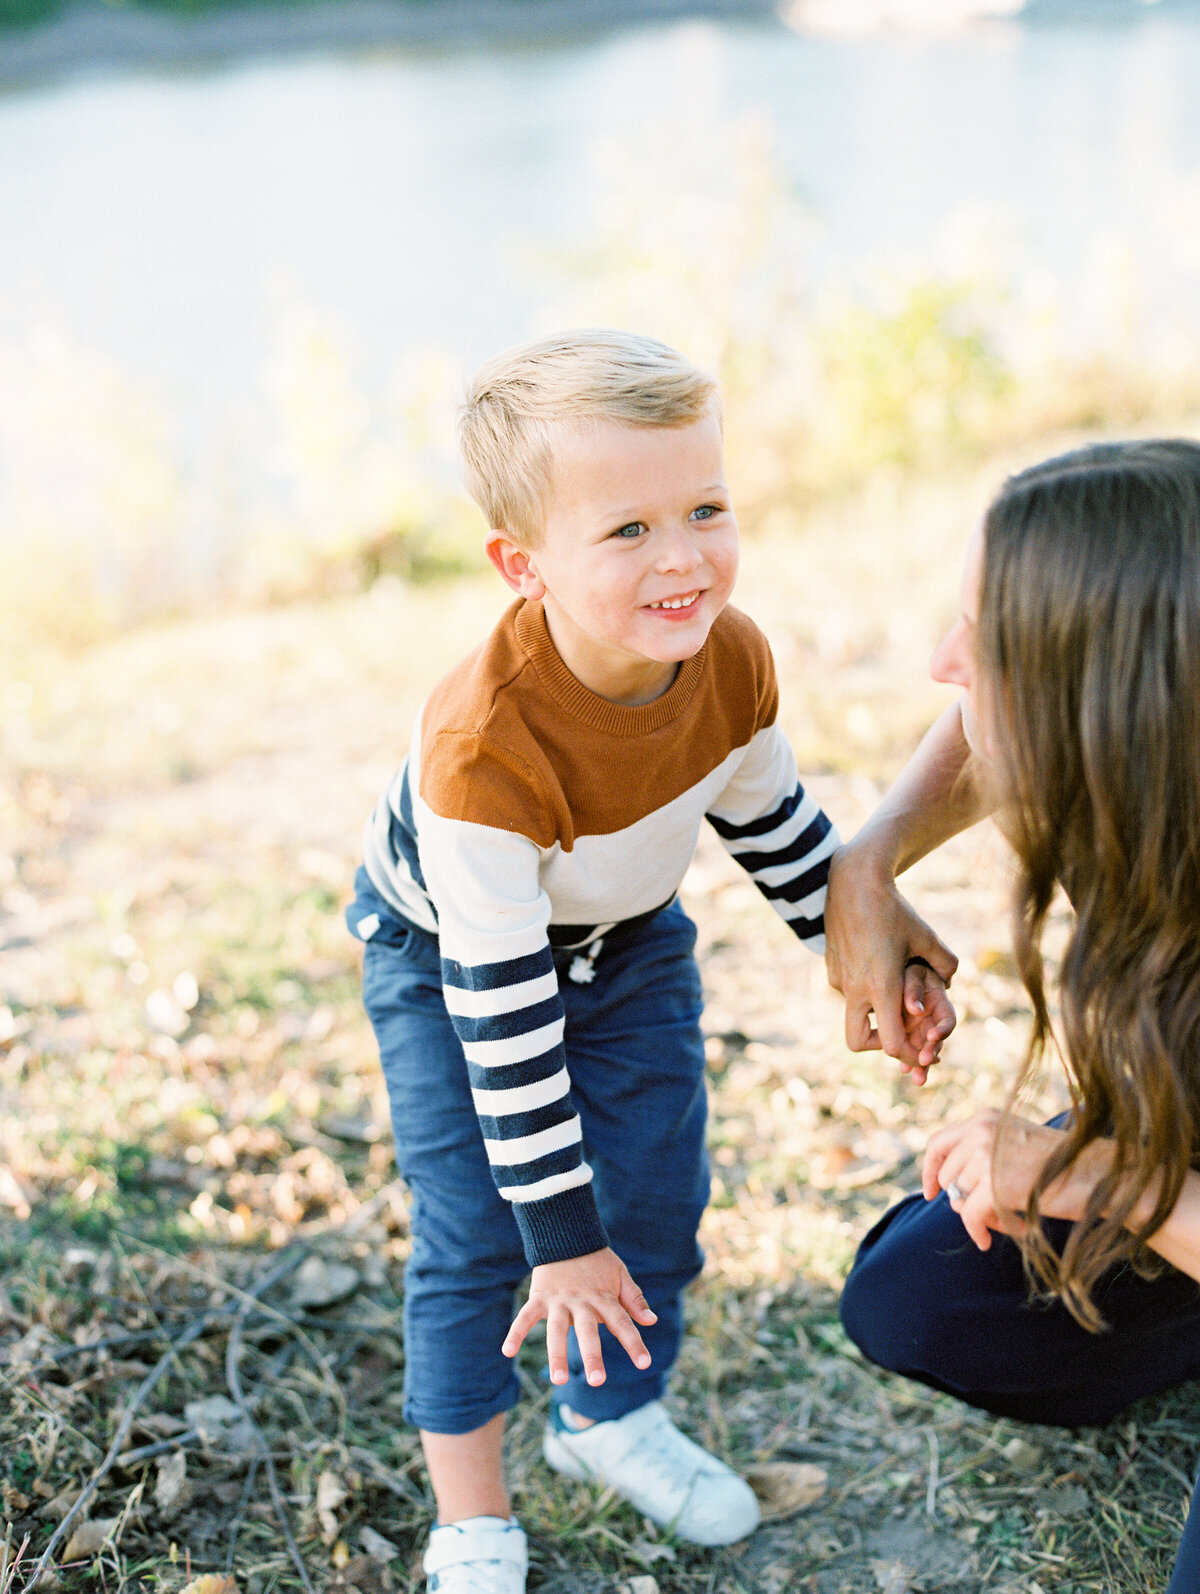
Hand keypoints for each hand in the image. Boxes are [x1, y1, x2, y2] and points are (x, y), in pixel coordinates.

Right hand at [502, 1247, 656, 1387]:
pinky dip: (515, 1332)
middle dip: (592, 1355)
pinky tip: (507, 1352)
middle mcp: (581, 1301)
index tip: (645, 1363)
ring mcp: (558, 1300)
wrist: (566, 1234)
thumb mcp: (620, 1275)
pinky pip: (525, 1316)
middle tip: (597, 1381)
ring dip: (556, 1354)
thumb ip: (634, 1299)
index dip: (633, 1342)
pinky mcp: (539, 1297)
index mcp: (603, 1297)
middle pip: (588, 1330)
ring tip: (558, 1380)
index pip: (621, 1322)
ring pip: (556, 1329)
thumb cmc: (597, 1261)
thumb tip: (652, 1321)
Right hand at [825, 843, 957, 1077]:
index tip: (922, 1050)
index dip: (908, 1054)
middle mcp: (855, 988)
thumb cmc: (893, 909)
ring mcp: (839, 979)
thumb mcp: (926, 935)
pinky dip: (863, 990)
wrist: (853, 881)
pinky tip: (877, 965)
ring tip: (894, 988)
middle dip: (879, 1046)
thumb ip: (945, 963)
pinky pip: (847, 991)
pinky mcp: (831, 967)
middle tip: (898, 1031)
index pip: (891, 1043)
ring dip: (873, 1013)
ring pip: (853, 1014)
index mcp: (881, 986)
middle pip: (858, 1043)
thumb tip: (951, 982)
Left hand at [899, 961, 955, 1085]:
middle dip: (931, 1053)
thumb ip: (914, 988)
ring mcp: (920, 1026)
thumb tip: (915, 1010)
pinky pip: (908, 1048)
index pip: (948, 1020)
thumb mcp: (911, 971)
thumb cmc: (905, 965)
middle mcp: (932, 1017)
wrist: (894, 964)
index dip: (943, 1030)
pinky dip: (907, 1058)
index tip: (932, 1037)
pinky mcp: (907, 1032)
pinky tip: (905, 1069)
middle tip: (923, 1062)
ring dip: (920, 1063)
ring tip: (918, 1078)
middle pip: (936, 1041)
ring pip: (923, 1049)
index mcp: (939, 1001)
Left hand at [922, 1110, 1104, 1250]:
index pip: (938, 1142)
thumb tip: (950, 1197)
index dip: (930, 1170)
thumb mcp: (1018, 1150)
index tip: (931, 1193)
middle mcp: (981, 1130)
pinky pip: (969, 1217)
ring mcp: (986, 1155)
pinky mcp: (995, 1184)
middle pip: (947, 1177)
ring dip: (980, 1216)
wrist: (1100, 1176)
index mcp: (986, 1118)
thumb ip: (985, 1160)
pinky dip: (977, 1232)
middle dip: (965, 1201)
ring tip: (1010, 1219)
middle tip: (993, 1214)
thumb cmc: (1065, 1168)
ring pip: (959, 1198)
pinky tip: (988, 1241)